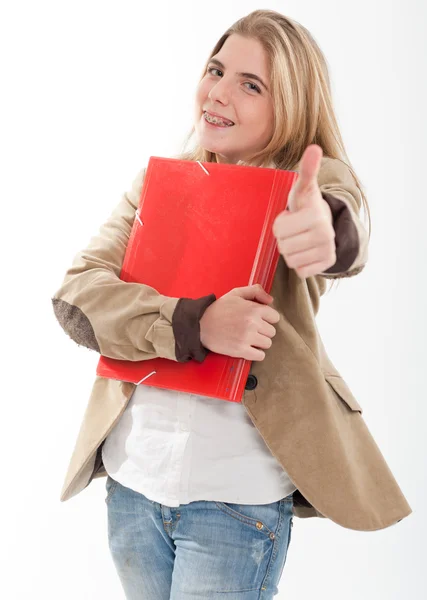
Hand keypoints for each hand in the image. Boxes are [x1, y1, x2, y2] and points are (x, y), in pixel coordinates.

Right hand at [199, 284, 279, 360]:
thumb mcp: (236, 294)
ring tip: (248, 338)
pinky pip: (260, 356)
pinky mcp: (241, 350)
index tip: (258, 320)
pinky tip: (248, 348)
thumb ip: (255, 291)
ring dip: (260, 342)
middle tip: (250, 329)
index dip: (267, 318)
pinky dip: (256, 353)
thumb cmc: (219, 309)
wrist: (200, 325)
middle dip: (263, 331)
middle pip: (272, 332)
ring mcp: (247, 337)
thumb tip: (271, 300)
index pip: (275, 317)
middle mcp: (253, 323)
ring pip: (267, 344)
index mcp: (254, 309)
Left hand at [272, 144, 335, 278]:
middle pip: (283, 246)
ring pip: (290, 260)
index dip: (280, 223)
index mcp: (316, 216)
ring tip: (300, 238)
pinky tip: (306, 251)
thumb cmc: (306, 205)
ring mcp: (327, 251)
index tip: (291, 216)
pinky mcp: (326, 264)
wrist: (324, 222)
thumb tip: (314, 148)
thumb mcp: (303, 188)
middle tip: (295, 229)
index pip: (278, 230)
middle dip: (284, 238)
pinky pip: (300, 271)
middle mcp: (325, 235)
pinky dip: (300, 263)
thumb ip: (307, 170)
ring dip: (291, 250)